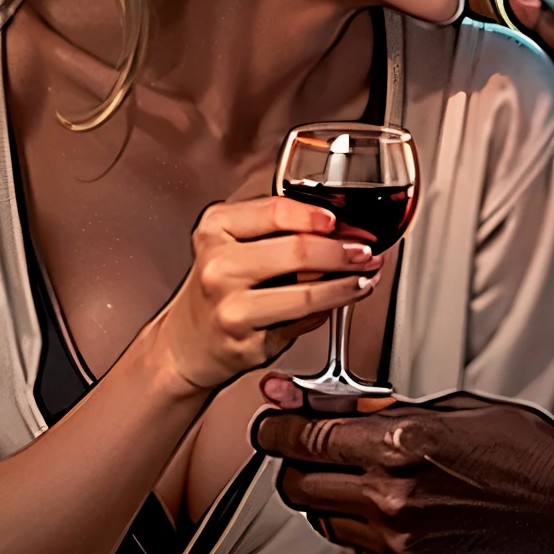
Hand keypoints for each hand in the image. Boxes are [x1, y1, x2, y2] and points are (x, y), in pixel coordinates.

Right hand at [148, 196, 381, 394]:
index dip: (316, 216)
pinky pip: (303, 322)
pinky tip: (337, 302)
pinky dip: (327, 310)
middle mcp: (218, 267)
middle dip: (343, 252)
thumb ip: (276, 230)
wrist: (188, 341)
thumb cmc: (219, 287)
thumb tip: (340, 229)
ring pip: (307, 294)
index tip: (340, 222)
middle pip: (298, 251)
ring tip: (364, 279)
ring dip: (346, 286)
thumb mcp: (231, 242)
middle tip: (365, 253)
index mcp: (215, 230)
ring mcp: (232, 308)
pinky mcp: (248, 343)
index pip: (276, 211)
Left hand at [253, 386, 553, 553]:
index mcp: (401, 447)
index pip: (303, 437)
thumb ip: (385, 410)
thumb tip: (327, 402)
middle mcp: (391, 499)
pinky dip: (356, 527)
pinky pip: (352, 548)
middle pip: (296, 484)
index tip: (272, 419)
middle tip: (307, 445)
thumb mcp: (457, 408)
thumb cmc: (529, 455)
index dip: (276, 425)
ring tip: (354, 475)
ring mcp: (397, 543)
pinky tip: (386, 506)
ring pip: (319, 519)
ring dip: (323, 495)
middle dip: (293, 461)